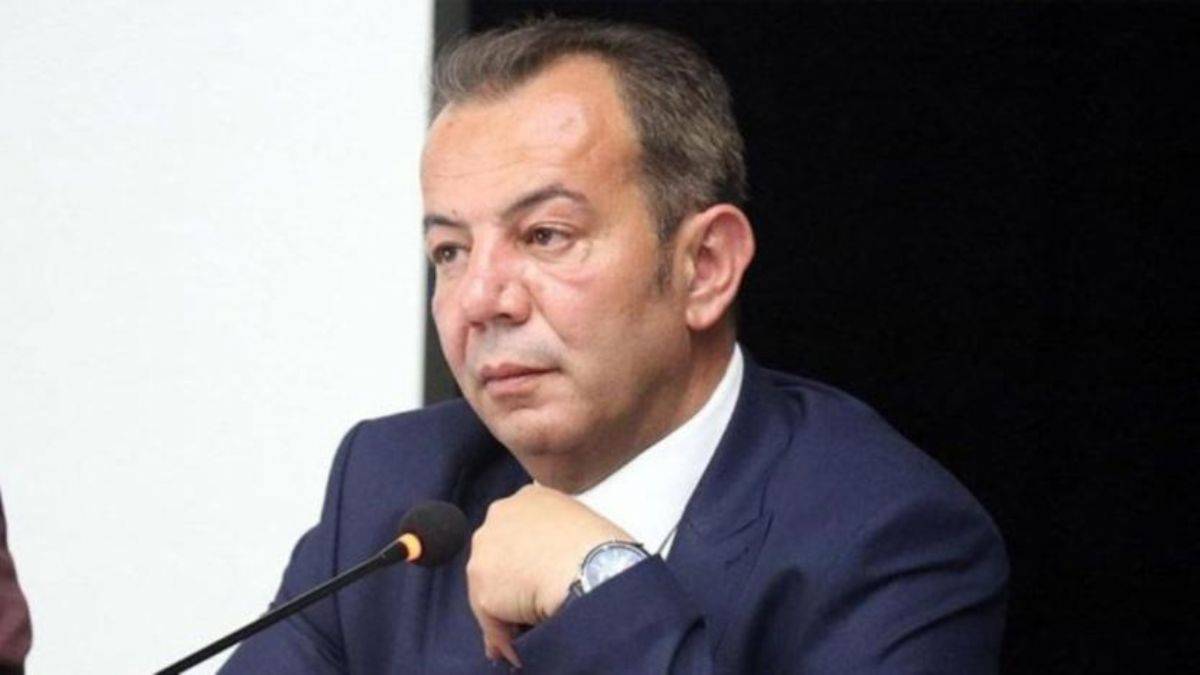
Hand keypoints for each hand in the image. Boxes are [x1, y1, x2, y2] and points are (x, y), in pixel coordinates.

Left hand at [466, 483, 631, 666]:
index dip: (526, 556)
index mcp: (529, 497)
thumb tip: (556, 564)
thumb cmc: (601, 548)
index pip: (517, 530)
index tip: (537, 573)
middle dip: (510, 579)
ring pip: (492, 587)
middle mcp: (500, 516)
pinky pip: (492, 618)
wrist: (592, 567)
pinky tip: (526, 642)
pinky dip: (506, 633)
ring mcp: (486, 550)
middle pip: (498, 556)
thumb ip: (557, 535)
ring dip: (508, 606)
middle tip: (533, 600)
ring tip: (533, 623)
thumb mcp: (580, 523)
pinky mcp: (483, 587)